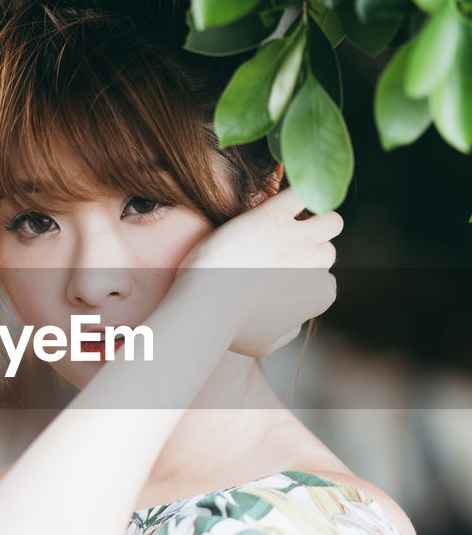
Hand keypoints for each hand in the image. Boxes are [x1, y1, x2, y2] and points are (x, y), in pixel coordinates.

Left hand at [175, 186, 342, 357]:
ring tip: (283, 227)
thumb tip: (295, 319)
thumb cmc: (229, 330)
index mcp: (320, 294)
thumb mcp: (266, 342)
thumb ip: (289, 327)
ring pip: (329, 220)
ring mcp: (297, 236)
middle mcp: (316, 264)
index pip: (324, 279)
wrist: (205, 307)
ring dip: (314, 221)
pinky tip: (274, 204)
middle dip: (308, 249)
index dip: (302, 278)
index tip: (276, 279)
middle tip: (275, 252)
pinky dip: (298, 192)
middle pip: (326, 249)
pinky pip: (300, 192)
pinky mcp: (272, 215)